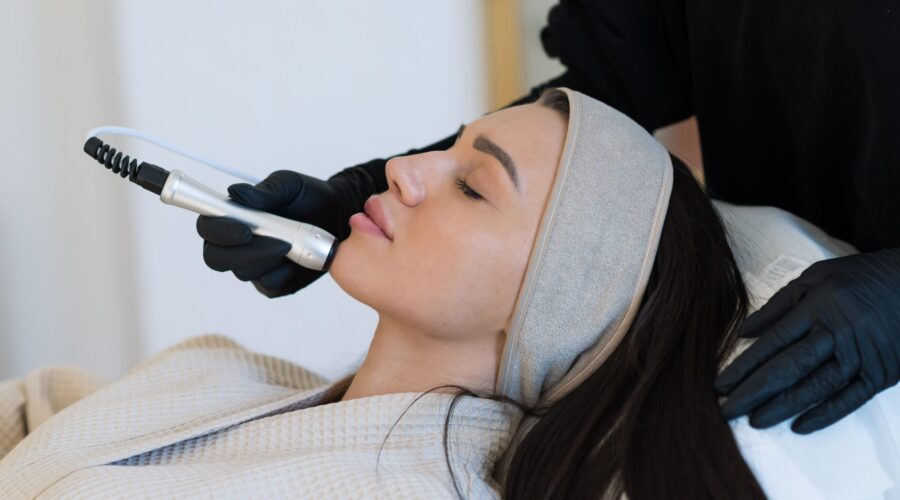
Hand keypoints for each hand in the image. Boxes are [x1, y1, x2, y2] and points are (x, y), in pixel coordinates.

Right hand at [196, 170, 351, 297]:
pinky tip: (296, 260)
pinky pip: (267, 286)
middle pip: (216, 258)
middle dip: (244, 252)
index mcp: (232, 217)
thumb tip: (236, 193)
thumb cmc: (307, 197)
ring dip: (267, 259)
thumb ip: (264, 191)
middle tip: (278, 242)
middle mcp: (236, 244)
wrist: (337, 215)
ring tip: (293, 244)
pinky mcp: (272, 282)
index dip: (218, 231)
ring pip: (243, 273)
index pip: (207, 228)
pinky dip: (282, 274)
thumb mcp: (288, 185)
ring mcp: (253, 265)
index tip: (244, 228)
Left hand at [714, 247, 899, 433]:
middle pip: (789, 368)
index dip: (744, 366)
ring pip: (816, 387)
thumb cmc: (858, 278)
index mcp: (818, 307)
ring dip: (783, 407)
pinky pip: (850, 399)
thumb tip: (744, 332)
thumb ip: (778, 304)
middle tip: (728, 411)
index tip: (720, 385)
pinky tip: (800, 425)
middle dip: (754, 393)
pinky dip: (825, 414)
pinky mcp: (881, 373)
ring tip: (755, 421)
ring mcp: (861, 356)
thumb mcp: (815, 276)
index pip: (773, 343)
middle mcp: (838, 333)